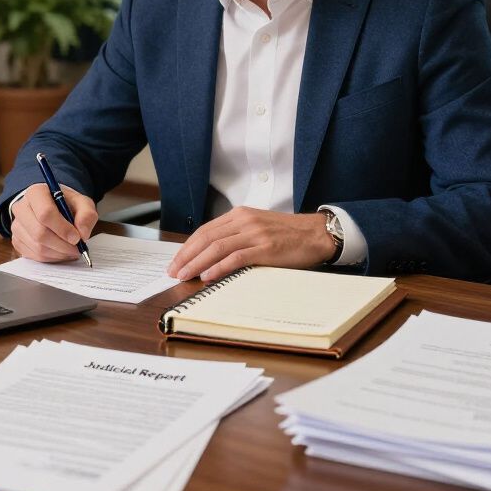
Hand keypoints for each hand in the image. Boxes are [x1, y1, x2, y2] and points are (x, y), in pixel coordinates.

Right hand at [9, 183, 96, 262]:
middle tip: (77, 248)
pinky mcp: (17, 241)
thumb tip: (82, 233)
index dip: (62, 229)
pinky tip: (60, 252)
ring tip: (71, 250)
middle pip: (40, 233)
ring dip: (58, 253)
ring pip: (37, 247)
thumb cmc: (66, 204)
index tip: (77, 237)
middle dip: (62, 245)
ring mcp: (16, 226)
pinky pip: (33, 256)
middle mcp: (21, 208)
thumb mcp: (82, 203)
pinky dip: (51, 258)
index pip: (45, 213)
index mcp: (36, 192)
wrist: (53, 207)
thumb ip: (87, 215)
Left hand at [166, 207, 333, 282]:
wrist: (316, 233)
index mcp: (240, 215)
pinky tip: (208, 275)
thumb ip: (236, 236)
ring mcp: (255, 233)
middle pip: (206, 238)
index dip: (187, 247)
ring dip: (197, 263)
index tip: (176, 261)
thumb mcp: (257, 227)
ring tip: (185, 276)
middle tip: (174, 271)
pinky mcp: (266, 248)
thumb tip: (210, 256)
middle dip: (186, 256)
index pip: (205, 230)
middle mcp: (244, 221)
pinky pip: (237, 257)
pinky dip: (219, 267)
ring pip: (217, 247)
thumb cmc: (287, 234)